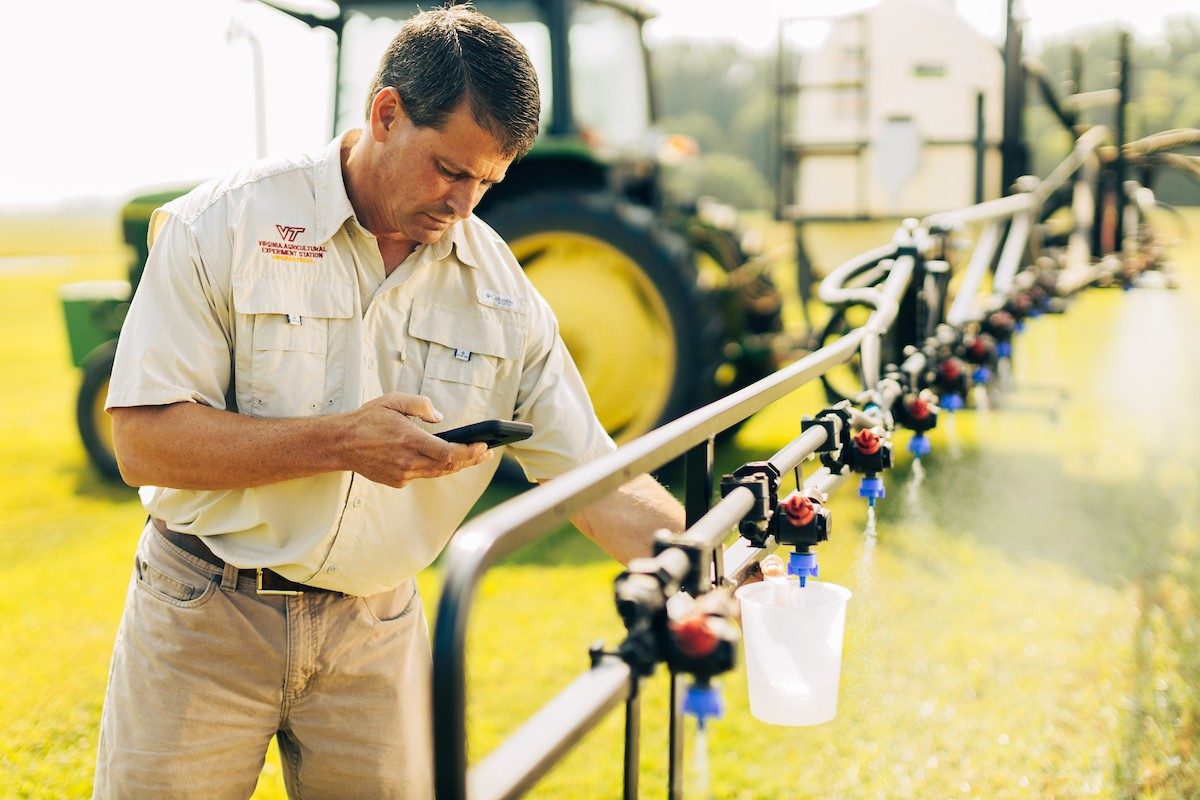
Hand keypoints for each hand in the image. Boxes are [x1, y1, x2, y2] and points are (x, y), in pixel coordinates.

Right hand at [341, 392, 491, 487]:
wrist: (341, 443)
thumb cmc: (368, 419)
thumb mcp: (394, 400)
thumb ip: (421, 405)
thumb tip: (439, 417)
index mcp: (410, 440)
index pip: (448, 453)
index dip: (469, 452)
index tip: (484, 447)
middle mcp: (408, 461)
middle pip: (448, 466)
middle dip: (471, 460)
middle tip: (486, 452)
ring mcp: (402, 474)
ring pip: (437, 473)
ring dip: (456, 466)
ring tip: (473, 457)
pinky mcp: (397, 482)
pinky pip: (422, 475)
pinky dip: (434, 468)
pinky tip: (444, 460)